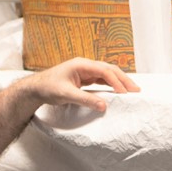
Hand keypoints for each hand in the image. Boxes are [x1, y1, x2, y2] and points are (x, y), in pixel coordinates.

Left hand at [13, 57, 139, 112]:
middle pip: (109, 69)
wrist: (35, 88)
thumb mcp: (66, 95)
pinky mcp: (85, 78)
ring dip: (119, 81)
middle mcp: (85, 65)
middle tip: (136, 90)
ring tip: (131, 90)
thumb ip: (85, 100)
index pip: (104, 71)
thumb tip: (104, 106)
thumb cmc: (48, 88)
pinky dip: (112, 84)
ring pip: (107, 74)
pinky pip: (102, 79)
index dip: (116, 81)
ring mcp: (86, 71)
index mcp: (81, 64)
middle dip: (123, 79)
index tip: (124, 93)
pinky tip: (118, 91)